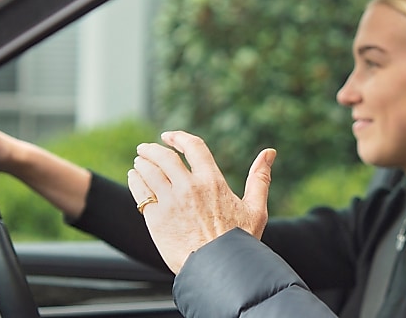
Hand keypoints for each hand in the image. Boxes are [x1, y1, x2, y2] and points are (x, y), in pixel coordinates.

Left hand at [126, 131, 275, 273]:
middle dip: (151, 150)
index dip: (178, 137)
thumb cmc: (238, 242)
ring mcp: (170, 202)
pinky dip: (135, 180)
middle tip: (144, 149)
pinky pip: (140, 192)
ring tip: (139, 163)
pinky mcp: (155, 219)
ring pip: (148, 172)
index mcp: (213, 182)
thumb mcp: (255, 209)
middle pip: (163, 157)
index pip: (193, 147)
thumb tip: (270, 152)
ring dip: (142, 163)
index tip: (169, 136)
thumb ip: (260, 178)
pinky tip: (135, 178)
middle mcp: (189, 188)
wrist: (216, 270)